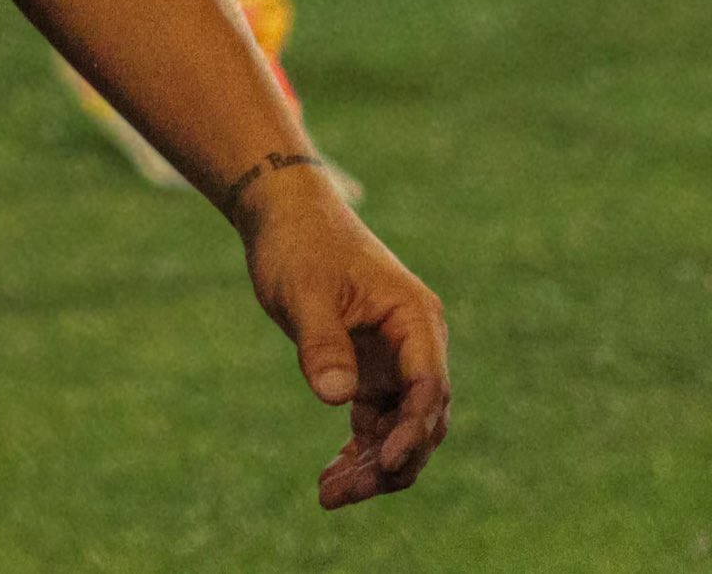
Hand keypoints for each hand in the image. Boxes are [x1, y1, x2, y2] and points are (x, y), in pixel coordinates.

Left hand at [232, 166, 449, 508]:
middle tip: (341, 492)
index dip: (413, 430)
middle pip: (421, 420)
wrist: (282, 216)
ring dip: (372, 465)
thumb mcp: (304, 291)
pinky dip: (359, 451)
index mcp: (415, 319)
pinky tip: (331, 479)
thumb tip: (337, 399)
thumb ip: (322, 342)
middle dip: (390, 461)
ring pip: (399, 429)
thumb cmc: (298, 244)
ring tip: (329, 494)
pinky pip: (376, 423)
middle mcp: (415, 344)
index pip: (429, 386)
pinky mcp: (369, 370)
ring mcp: (394, 360)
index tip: (386, 462)